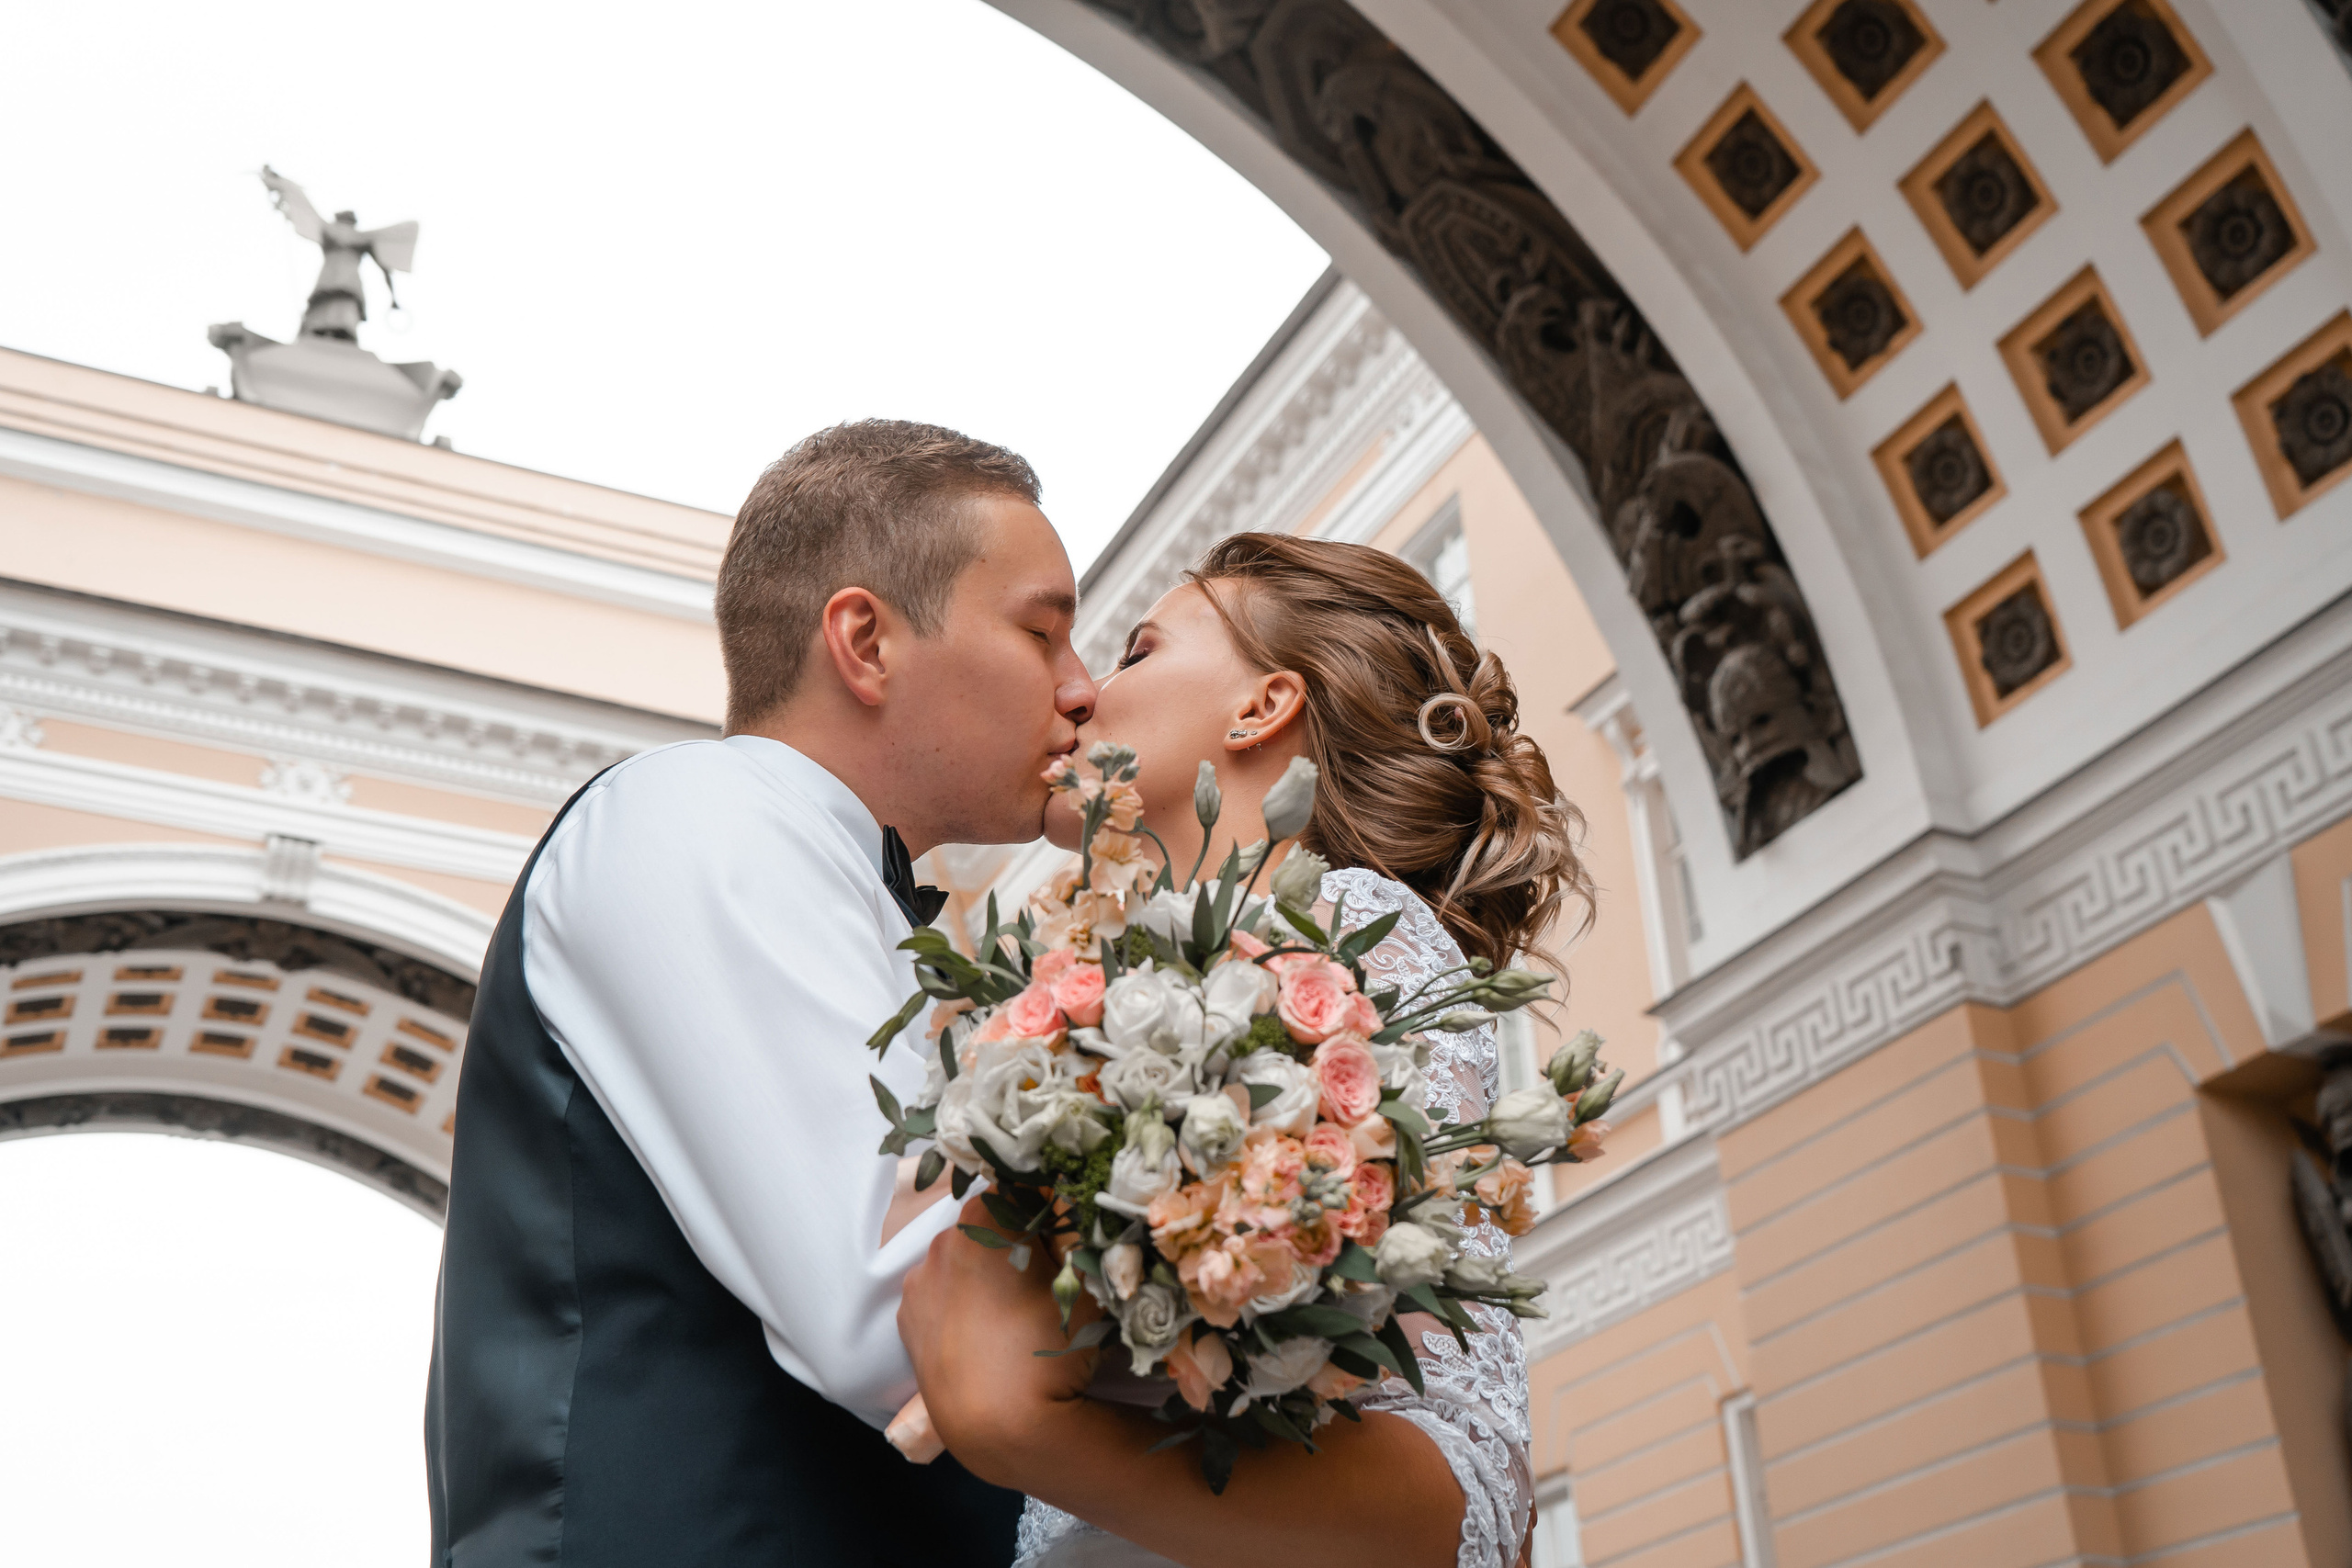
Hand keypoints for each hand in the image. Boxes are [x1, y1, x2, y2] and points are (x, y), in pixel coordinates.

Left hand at [897, 1194, 1100, 1478]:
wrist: (1001, 1427)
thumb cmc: (1050, 1348)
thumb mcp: (1081, 1281)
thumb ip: (1074, 1230)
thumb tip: (1066, 1203)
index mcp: (983, 1220)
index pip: (1023, 1188)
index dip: (1051, 1208)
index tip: (1067, 1237)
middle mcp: (942, 1241)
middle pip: (989, 1222)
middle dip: (1017, 1239)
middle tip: (1045, 1278)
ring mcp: (918, 1282)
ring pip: (963, 1259)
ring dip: (987, 1270)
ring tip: (1014, 1315)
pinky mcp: (907, 1320)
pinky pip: (941, 1293)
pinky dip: (962, 1301)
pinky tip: (985, 1333)